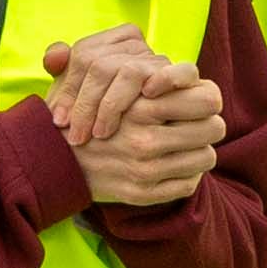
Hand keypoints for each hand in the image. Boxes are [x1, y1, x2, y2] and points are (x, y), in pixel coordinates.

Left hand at [35, 27, 187, 143]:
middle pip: (102, 65)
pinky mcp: (185, 74)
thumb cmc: (101, 120)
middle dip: (85, 103)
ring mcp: (159, 59)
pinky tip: (148, 97)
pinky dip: (166, 80)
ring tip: (101, 133)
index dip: (68, 89)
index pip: (83, 55)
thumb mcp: (77, 101)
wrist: (135, 142)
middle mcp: (136, 44)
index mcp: (110, 42)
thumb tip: (52, 58)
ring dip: (112, 105)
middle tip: (77, 135)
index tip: (59, 120)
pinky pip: (179, 70)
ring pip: (129, 71)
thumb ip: (63, 77)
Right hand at [51, 38, 222, 208]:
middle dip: (209, 124)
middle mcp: (145, 139)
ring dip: (200, 150)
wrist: (51, 155)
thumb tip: (191, 78)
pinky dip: (188, 174)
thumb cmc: (88, 112)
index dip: (208, 97)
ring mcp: (145, 170)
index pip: (208, 97)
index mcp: (142, 105)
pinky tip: (175, 165)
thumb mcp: (110, 82)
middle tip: (200, 124)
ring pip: (206, 157)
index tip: (198, 101)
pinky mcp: (142, 193)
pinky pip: (189, 183)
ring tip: (188, 145)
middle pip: (214, 128)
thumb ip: (150, 74)